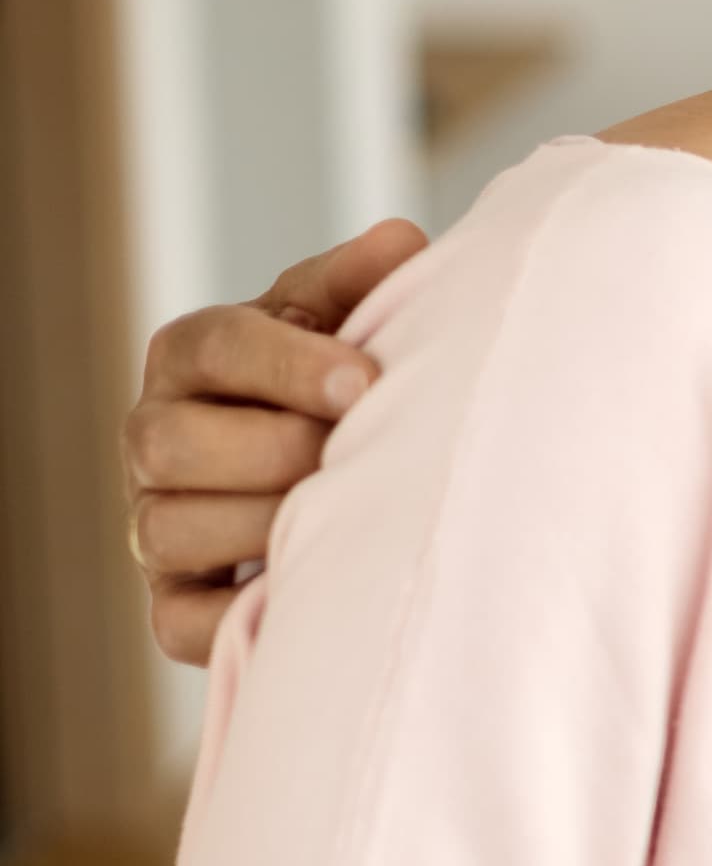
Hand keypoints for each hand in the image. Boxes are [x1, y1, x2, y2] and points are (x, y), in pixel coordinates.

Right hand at [126, 220, 429, 664]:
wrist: (345, 480)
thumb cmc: (343, 390)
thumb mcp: (348, 326)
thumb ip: (363, 286)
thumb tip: (400, 242)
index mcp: (192, 357)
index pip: (214, 346)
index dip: (289, 364)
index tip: (367, 383)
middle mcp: (155, 436)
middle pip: (170, 443)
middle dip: (275, 449)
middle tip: (355, 458)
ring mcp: (157, 524)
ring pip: (168, 529)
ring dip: (264, 524)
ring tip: (343, 518)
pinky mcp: (177, 604)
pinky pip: (183, 622)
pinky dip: (241, 613)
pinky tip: (309, 586)